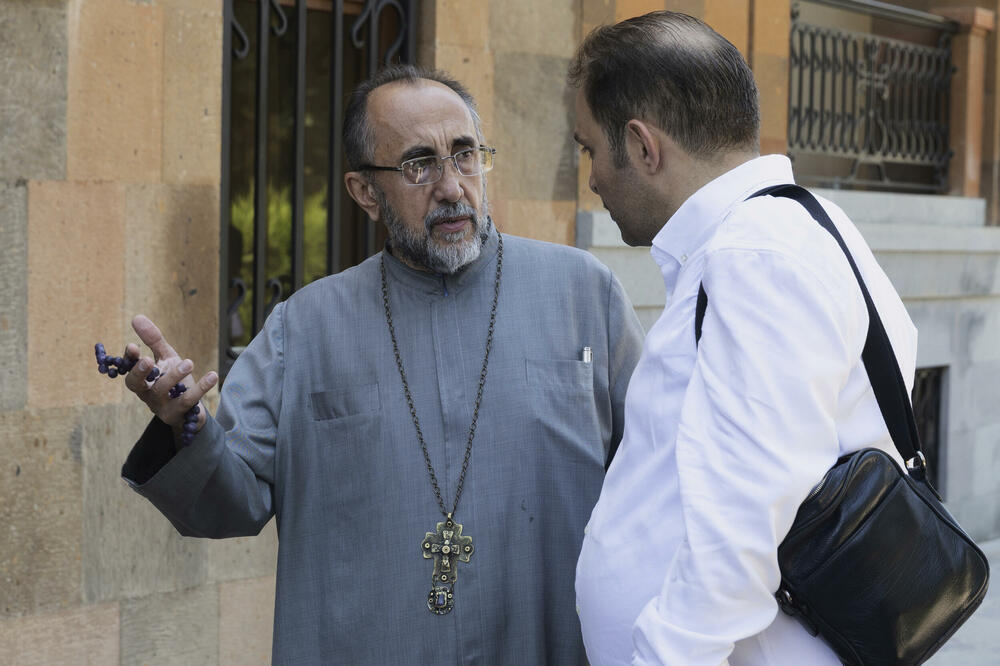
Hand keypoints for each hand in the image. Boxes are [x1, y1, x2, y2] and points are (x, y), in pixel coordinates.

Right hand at [122, 315, 217, 436]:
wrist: (188, 410)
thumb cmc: (173, 380)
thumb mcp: (165, 358)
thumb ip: (153, 340)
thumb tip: (136, 317)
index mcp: (140, 379)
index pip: (129, 368)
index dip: (130, 358)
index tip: (133, 346)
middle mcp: (146, 392)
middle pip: (136, 384)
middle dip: (140, 372)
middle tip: (148, 359)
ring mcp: (160, 404)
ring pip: (162, 390)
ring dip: (174, 375)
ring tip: (188, 363)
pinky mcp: (177, 413)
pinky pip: (187, 401)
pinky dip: (201, 388)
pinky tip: (213, 375)